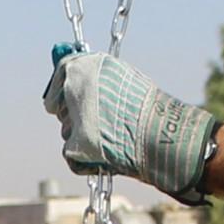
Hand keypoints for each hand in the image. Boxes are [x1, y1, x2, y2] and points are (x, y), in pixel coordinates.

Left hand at [43, 45, 223, 203]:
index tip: (64, 101)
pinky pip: (72, 155)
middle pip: (61, 106)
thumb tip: (72, 70)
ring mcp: (71, 116)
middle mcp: (72, 86)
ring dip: (82, 137)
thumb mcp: (120, 77)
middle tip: (100, 124)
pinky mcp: (74, 145)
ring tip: (112, 137)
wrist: (163, 133)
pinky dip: (85, 159)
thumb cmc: (147, 106)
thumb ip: (94, 75)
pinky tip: (107, 154)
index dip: (62, 90)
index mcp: (84, 65)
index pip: (60, 75)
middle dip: (75, 116)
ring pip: (67, 131)